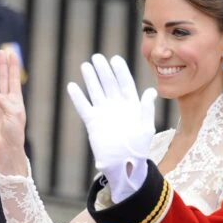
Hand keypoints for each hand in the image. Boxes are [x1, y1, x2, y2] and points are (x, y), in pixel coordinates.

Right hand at [0, 49, 28, 175]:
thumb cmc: (14, 132)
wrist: (4, 147)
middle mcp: (5, 99)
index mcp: (16, 99)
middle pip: (3, 78)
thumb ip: (5, 101)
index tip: (12, 54)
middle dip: (2, 65)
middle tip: (1, 51)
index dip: (13, 66)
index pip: (14, 79)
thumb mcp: (14, 115)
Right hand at [67, 54, 157, 202]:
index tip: (115, 59)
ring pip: (96, 92)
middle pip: (109, 84)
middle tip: (97, 57)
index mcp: (131, 105)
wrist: (125, 165)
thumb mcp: (146, 127)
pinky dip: (78, 98)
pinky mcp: (93, 123)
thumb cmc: (139, 148)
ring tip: (85, 66)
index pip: (125, 84)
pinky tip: (72, 86)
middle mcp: (116, 106)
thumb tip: (150, 92)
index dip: (120, 71)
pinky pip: (84, 108)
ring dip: (91, 79)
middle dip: (103, 71)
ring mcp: (104, 113)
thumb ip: (146, 109)